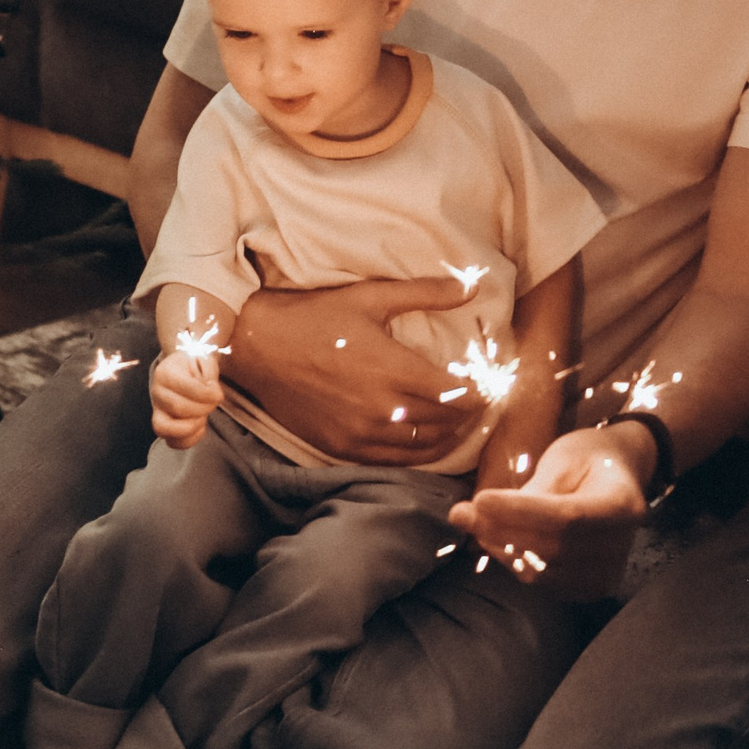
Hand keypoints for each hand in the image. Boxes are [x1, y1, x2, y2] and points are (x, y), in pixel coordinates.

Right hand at [148, 346, 223, 445]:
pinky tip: (200, 425)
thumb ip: (209, 371)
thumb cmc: (195, 365)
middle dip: (204, 408)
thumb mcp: (204, 358)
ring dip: (192, 426)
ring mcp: (157, 411)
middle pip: (178, 408)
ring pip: (166, 429)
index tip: (218, 392)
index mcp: (164, 372)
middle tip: (213, 402)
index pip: (187, 388)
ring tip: (203, 416)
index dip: (208, 394)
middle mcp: (156, 392)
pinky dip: (190, 439)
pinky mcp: (163, 427)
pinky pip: (173, 442)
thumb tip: (211, 392)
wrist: (182, 370)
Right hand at [228, 279, 461, 462]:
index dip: (482, 394)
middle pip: (446, 423)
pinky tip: (425, 440)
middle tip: (481, 403)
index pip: (457, 395)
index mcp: (393, 369)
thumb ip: (424, 293)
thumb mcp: (370, 296)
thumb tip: (470, 287)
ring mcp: (361, 434)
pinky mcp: (343, 448)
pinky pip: (394, 461)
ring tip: (460, 423)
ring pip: (423, 446)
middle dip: (470, 415)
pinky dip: (417, 453)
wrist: (258, 347)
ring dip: (449, 437)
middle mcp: (382, 408)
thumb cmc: (315, 317)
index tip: (490, 386)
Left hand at [447, 423, 655, 599]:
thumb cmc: (589, 457)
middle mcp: (620, 547)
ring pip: (543, 570)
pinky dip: (515, 562)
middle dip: (500, 531)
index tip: (479, 500)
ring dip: (501, 548)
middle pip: (552, 548)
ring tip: (472, 524)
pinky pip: (544, 581)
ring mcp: (607, 574)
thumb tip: (483, 510)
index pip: (565, 518)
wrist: (621, 477)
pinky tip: (494, 539)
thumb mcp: (564, 458)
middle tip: (460, 513)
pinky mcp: (591, 588)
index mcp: (622, 505)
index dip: (520, 512)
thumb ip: (533, 490)